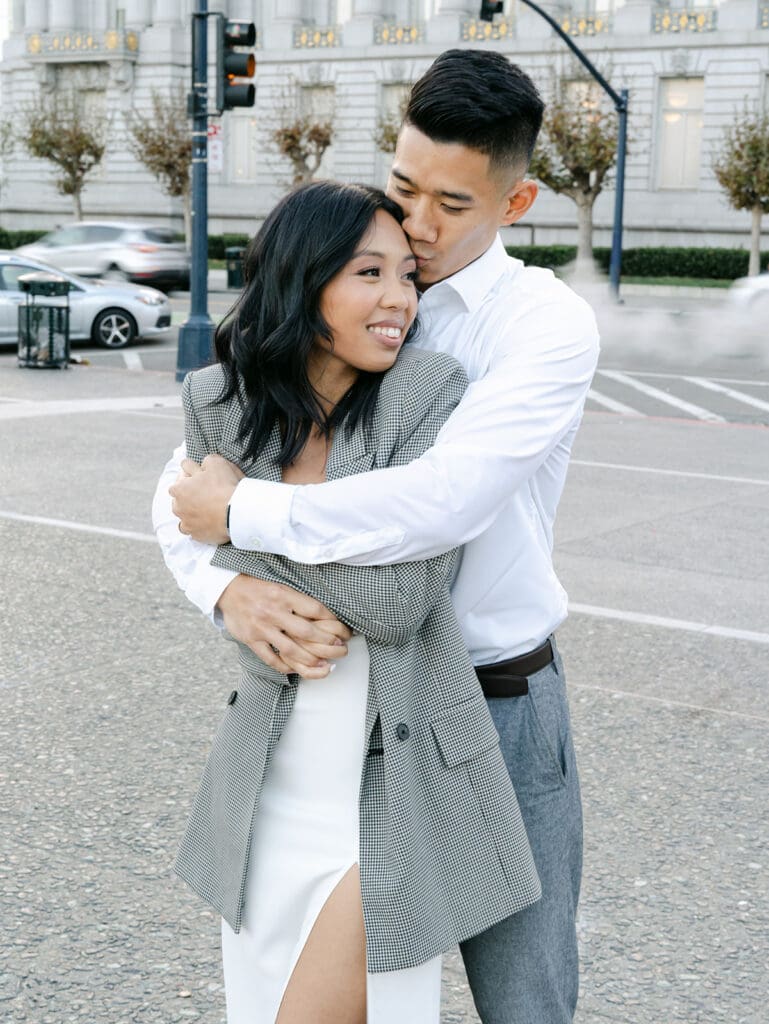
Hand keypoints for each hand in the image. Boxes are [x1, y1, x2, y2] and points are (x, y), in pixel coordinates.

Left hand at [170, 454, 243, 543]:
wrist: (235, 514)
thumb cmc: (224, 487)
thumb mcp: (216, 462)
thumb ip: (205, 460)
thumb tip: (203, 463)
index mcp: (178, 488)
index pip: (184, 471)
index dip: (195, 469)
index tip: (204, 472)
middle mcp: (177, 506)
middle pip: (180, 495)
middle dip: (190, 491)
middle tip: (207, 490)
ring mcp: (186, 522)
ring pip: (183, 514)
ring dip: (191, 510)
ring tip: (205, 508)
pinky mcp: (196, 535)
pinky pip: (192, 529)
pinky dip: (197, 525)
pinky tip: (206, 521)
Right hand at [217, 575, 351, 679]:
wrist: (228, 589)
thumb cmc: (258, 588)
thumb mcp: (281, 586)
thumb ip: (298, 600)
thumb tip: (326, 614)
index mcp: (284, 595)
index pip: (315, 610)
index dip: (333, 621)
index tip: (342, 629)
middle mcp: (274, 612)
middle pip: (307, 633)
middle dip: (328, 643)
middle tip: (340, 648)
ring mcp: (262, 628)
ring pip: (291, 650)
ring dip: (311, 660)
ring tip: (325, 664)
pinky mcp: (251, 640)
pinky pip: (271, 659)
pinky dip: (286, 667)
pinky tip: (296, 669)